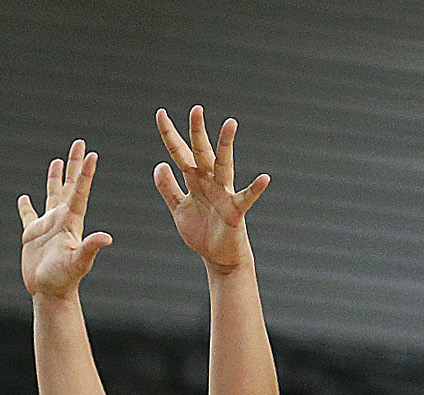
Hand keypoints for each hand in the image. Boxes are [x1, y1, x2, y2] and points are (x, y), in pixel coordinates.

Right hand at [19, 140, 112, 300]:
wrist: (50, 293)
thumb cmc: (65, 280)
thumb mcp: (79, 262)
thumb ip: (91, 248)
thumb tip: (107, 238)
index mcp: (72, 222)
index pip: (80, 192)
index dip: (86, 173)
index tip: (92, 153)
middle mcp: (61, 220)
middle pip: (69, 186)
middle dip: (74, 164)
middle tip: (79, 143)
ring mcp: (48, 227)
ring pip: (51, 195)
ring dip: (55, 178)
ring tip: (57, 161)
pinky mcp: (33, 236)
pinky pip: (29, 216)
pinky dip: (26, 207)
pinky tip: (24, 197)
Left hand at [154, 106, 270, 272]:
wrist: (218, 256)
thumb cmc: (201, 231)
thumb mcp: (179, 208)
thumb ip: (168, 188)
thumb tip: (160, 164)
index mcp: (194, 181)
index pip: (179, 154)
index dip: (169, 135)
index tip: (160, 113)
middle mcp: (209, 182)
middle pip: (201, 153)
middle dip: (197, 132)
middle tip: (195, 109)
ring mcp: (223, 194)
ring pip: (224, 165)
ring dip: (226, 145)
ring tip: (230, 124)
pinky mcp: (235, 211)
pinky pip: (246, 198)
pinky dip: (255, 189)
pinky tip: (263, 179)